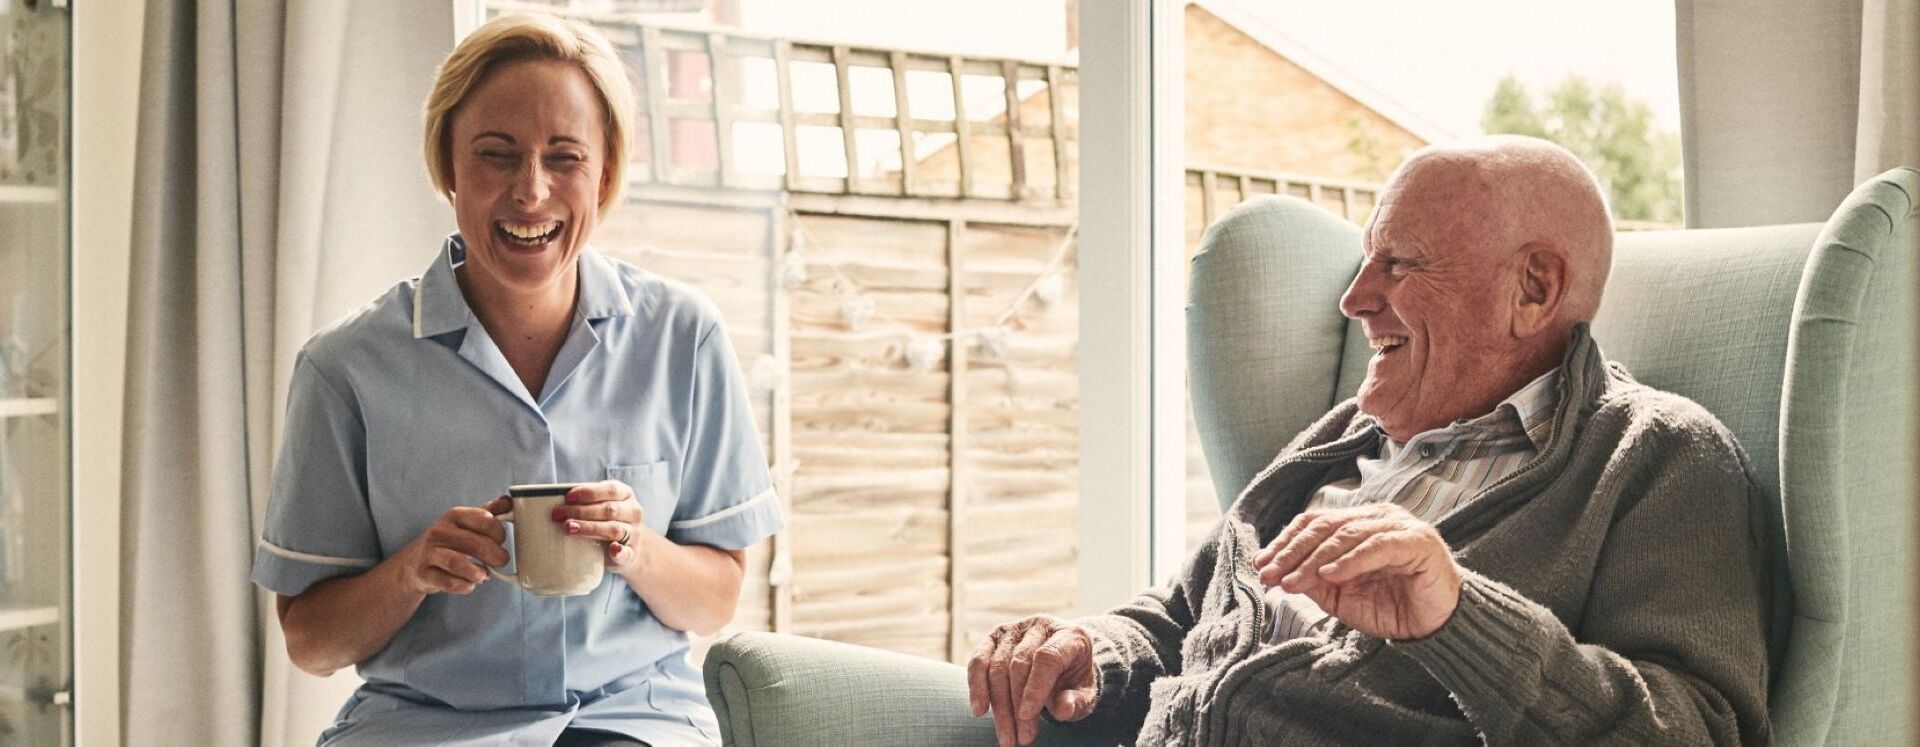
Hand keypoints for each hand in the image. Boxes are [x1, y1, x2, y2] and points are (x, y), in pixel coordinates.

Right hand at [389, 505, 507, 596]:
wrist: (415, 562)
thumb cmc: (449, 541)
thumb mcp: (467, 523)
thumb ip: (489, 512)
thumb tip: (508, 501)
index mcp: (454, 515)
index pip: (485, 520)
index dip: (500, 533)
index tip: (501, 541)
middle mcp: (440, 531)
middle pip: (477, 544)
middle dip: (496, 556)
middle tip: (500, 561)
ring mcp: (430, 553)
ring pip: (460, 564)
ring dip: (479, 573)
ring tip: (484, 574)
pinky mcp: (424, 574)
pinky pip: (450, 583)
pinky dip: (466, 586)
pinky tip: (470, 583)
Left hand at [553, 480, 646, 569]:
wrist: (628, 548)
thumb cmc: (606, 521)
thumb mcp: (600, 505)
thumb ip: (585, 501)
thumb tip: (555, 501)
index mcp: (625, 494)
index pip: (610, 490)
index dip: (589, 492)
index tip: (568, 497)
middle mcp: (633, 511)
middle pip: (609, 509)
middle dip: (581, 511)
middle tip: (558, 515)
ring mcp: (635, 533)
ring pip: (614, 529)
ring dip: (590, 528)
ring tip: (569, 529)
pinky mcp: (631, 553)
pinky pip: (626, 553)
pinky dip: (619, 552)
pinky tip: (612, 549)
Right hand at [966, 615, 1097, 746]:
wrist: (1063, 665)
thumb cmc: (1074, 682)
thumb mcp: (1085, 694)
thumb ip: (1077, 701)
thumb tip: (1062, 708)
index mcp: (1069, 635)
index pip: (1047, 657)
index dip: (1035, 687)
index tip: (1027, 716)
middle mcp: (1040, 625)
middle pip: (1019, 664)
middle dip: (1016, 705)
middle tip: (1020, 739)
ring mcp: (1015, 629)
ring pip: (997, 666)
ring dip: (998, 706)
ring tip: (1006, 736)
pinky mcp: (994, 637)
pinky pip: (978, 660)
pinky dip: (976, 686)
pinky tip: (980, 710)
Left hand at [1252, 503, 1461, 639]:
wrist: (1434, 625)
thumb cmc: (1390, 606)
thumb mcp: (1341, 596)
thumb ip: (1313, 579)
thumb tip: (1278, 570)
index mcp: (1359, 523)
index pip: (1314, 523)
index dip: (1286, 541)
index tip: (1262, 564)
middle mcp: (1378, 517)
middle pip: (1326, 526)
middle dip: (1293, 551)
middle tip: (1271, 574)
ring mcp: (1399, 526)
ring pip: (1347, 534)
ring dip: (1314, 559)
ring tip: (1292, 581)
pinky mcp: (1418, 541)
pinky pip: (1378, 545)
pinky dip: (1351, 559)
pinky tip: (1331, 575)